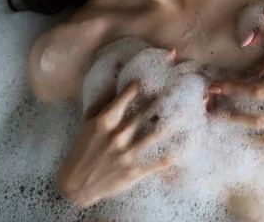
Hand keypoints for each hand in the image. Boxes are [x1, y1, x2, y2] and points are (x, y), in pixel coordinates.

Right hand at [57, 81, 171, 206]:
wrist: (76, 185)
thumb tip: (114, 85)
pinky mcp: (133, 171)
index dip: (137, 86)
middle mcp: (118, 135)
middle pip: (144, 113)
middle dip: (160, 100)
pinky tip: (183, 148)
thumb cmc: (81, 149)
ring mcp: (127, 153)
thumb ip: (101, 103)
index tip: (147, 79)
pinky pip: (155, 163)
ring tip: (187, 112)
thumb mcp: (87, 122)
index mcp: (105, 121)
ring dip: (171, 123)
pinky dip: (169, 157)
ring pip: (154, 134)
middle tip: (176, 90)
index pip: (125, 97)